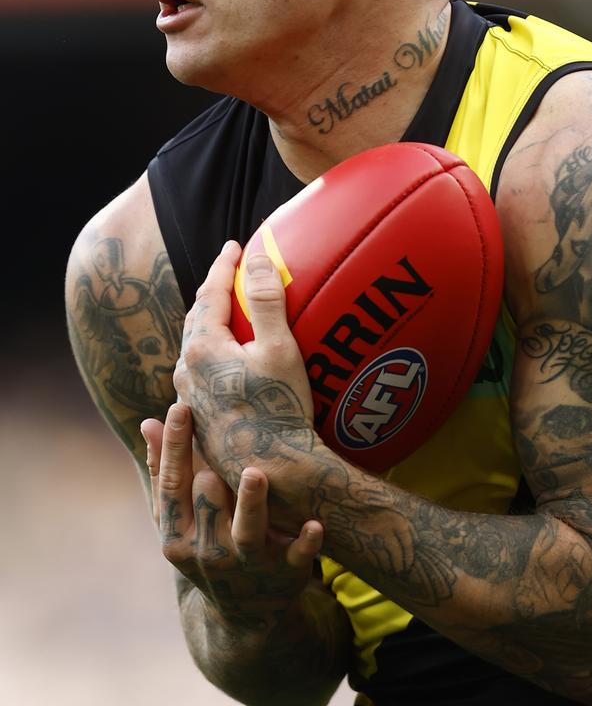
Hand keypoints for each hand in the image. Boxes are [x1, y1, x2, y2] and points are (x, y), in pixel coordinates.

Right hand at [141, 403, 322, 627]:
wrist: (246, 614)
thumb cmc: (207, 547)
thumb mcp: (179, 521)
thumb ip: (165, 473)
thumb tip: (147, 421)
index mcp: (177, 535)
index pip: (171, 485)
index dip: (174, 446)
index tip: (181, 407)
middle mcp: (208, 551)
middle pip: (207, 502)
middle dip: (211, 472)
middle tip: (223, 432)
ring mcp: (248, 564)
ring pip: (247, 531)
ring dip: (251, 503)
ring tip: (255, 473)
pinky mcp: (285, 574)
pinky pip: (297, 557)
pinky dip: (305, 544)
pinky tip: (314, 524)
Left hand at [173, 241, 316, 491]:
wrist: (275, 471)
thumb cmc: (280, 407)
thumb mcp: (279, 347)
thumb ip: (266, 299)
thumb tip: (256, 257)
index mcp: (202, 349)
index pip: (209, 293)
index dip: (223, 265)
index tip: (235, 245)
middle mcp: (187, 372)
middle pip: (196, 320)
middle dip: (213, 293)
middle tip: (230, 274)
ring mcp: (190, 398)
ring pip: (195, 349)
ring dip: (210, 325)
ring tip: (229, 313)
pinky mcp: (200, 419)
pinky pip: (200, 373)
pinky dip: (213, 354)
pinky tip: (227, 361)